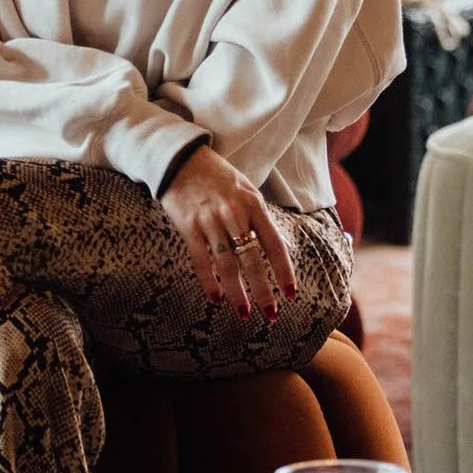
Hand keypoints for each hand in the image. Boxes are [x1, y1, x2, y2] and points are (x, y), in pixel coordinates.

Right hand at [159, 144, 297, 321]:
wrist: (181, 159)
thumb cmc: (219, 177)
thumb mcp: (247, 191)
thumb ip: (262, 219)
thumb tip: (283, 248)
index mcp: (253, 204)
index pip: (274, 243)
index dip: (284, 270)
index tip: (290, 293)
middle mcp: (234, 214)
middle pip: (252, 259)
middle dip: (262, 290)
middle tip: (270, 314)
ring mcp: (210, 221)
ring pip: (227, 264)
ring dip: (237, 292)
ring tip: (244, 313)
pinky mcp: (189, 226)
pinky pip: (201, 260)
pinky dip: (209, 281)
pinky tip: (216, 299)